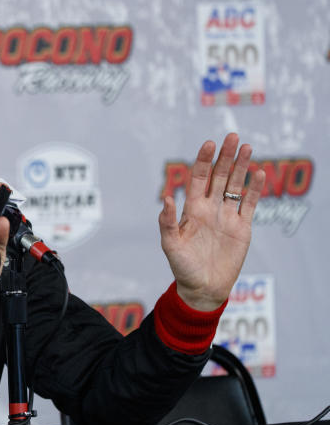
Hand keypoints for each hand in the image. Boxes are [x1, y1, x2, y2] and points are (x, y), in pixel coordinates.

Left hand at [158, 133, 265, 310]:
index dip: (204, 160)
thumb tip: (166, 197)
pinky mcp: (242, 228)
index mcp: (191, 209)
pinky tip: (259, 173)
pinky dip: (254, 189)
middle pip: (220, 176)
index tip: (210, 143)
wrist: (203, 288)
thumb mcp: (170, 244)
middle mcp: (210, 208)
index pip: (199, 178)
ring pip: (235, 186)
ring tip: (248, 147)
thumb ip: (168, 221)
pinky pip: (249, 204)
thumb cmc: (182, 267)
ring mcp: (226, 216)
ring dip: (242, 167)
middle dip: (226, 157)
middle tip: (233, 136)